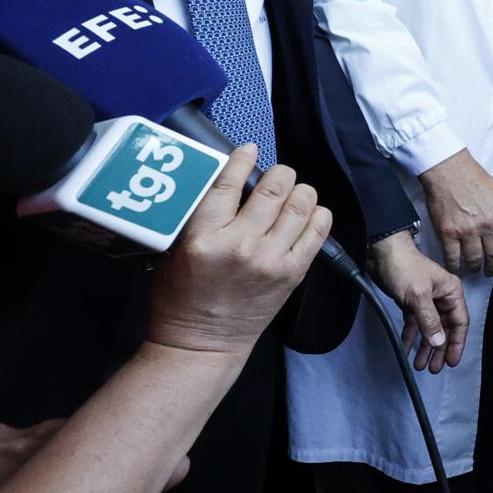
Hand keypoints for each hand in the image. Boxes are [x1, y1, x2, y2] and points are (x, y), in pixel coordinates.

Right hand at [146, 146, 331, 356]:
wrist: (202, 343)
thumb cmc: (181, 296)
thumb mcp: (175, 249)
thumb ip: (197, 215)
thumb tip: (224, 178)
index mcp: (204, 237)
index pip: (227, 183)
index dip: (242, 159)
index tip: (249, 150)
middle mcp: (241, 245)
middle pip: (274, 188)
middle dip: (279, 174)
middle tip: (277, 176)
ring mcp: (272, 260)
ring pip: (301, 204)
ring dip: (301, 191)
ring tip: (294, 193)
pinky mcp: (293, 274)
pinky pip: (318, 231)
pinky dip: (317, 215)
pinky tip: (309, 213)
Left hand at [370, 231, 469, 373]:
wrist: (382, 252)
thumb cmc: (405, 268)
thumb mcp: (418, 295)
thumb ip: (429, 320)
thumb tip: (439, 342)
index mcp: (451, 292)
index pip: (460, 322)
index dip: (457, 343)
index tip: (451, 361)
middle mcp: (442, 298)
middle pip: (445, 329)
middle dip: (440, 350)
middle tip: (434, 368)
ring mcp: (426, 301)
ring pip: (429, 329)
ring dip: (425, 347)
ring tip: (420, 365)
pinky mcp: (412, 303)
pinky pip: (414, 324)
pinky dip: (411, 337)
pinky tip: (406, 349)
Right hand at [418, 150, 492, 273]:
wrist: (448, 169)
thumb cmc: (471, 176)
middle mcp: (488, 224)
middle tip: (490, 270)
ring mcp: (468, 230)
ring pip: (475, 259)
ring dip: (475, 268)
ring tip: (474, 269)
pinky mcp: (448, 233)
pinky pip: (453, 257)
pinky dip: (455, 265)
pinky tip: (456, 267)